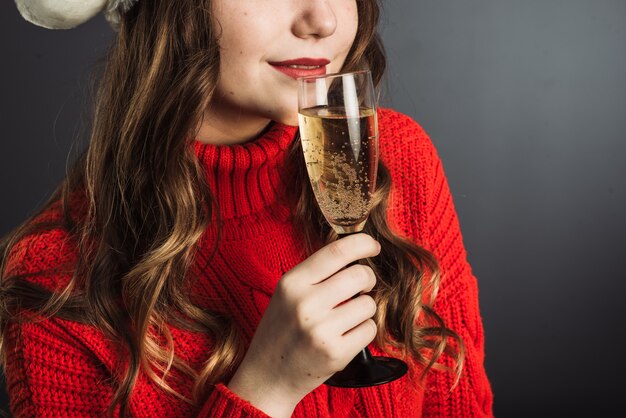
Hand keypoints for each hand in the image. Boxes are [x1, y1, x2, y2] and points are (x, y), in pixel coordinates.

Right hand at [227, 233, 380, 416]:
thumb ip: (316, 274)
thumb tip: (355, 251)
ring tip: (345, 318)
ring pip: (368, 304)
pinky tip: (346, 336)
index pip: (336, 252)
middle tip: (361, 288)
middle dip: (368, 279)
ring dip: (364, 309)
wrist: (267, 376)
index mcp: (292, 283)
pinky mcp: (336, 354)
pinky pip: (369, 329)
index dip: (362, 243)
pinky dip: (363, 331)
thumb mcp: (287, 294)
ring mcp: (321, 330)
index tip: (373, 246)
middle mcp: (305, 303)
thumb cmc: (281, 330)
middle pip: (360, 275)